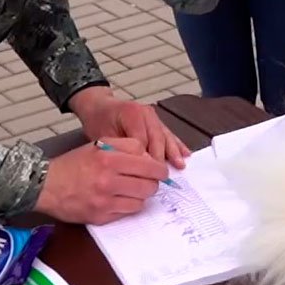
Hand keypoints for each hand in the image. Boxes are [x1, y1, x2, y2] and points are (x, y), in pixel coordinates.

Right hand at [34, 137, 168, 223]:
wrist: (45, 186)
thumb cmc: (72, 164)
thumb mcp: (98, 145)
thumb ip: (125, 146)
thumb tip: (148, 155)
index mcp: (109, 158)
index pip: (149, 164)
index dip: (158, 168)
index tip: (158, 170)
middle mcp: (109, 180)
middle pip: (150, 184)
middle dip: (153, 183)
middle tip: (148, 181)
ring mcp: (105, 201)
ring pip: (142, 200)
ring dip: (141, 195)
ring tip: (133, 190)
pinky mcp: (101, 216)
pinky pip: (128, 212)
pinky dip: (129, 206)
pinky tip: (121, 199)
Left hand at [68, 87, 188, 166]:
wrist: (99, 107)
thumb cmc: (98, 122)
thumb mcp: (104, 135)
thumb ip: (120, 148)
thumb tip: (135, 166)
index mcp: (132, 113)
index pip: (142, 140)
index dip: (145, 159)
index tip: (146, 176)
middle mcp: (146, 113)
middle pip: (157, 138)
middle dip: (161, 158)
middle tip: (162, 177)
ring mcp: (153, 116)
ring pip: (166, 136)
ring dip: (174, 152)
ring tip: (180, 166)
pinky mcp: (157, 121)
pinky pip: (169, 134)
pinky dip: (177, 145)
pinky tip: (185, 154)